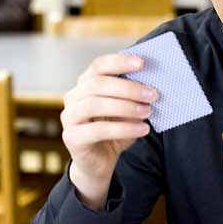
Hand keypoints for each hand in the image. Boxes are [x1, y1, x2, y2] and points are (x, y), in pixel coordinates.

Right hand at [60, 54, 157, 208]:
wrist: (101, 161)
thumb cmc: (116, 129)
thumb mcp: (127, 109)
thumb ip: (134, 96)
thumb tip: (153, 85)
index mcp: (86, 83)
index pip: (99, 65)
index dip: (119, 62)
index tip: (142, 63)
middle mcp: (73, 96)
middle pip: (97, 84)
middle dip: (128, 88)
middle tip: (152, 94)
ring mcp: (69, 117)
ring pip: (95, 104)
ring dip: (126, 107)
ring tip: (147, 112)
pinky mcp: (71, 137)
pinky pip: (98, 130)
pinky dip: (124, 128)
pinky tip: (142, 129)